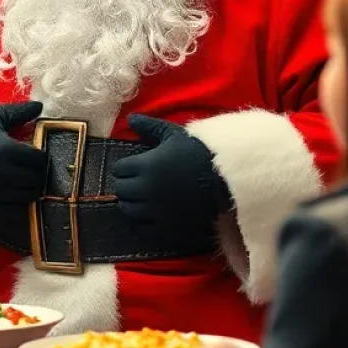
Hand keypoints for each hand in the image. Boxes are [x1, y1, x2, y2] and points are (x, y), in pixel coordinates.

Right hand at [0, 101, 47, 207]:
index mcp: (7, 149)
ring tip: (23, 176)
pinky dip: (17, 197)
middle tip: (31, 166)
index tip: (35, 153)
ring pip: (28, 194)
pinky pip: (14, 205)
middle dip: (37, 172)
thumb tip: (40, 105)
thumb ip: (20, 112)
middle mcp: (3, 172)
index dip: (41, 156)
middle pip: (37, 179)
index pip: (40, 160)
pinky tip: (12, 187)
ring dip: (30, 186)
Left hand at [111, 115, 228, 249]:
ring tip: (144, 198)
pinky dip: (142, 222)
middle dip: (127, 185)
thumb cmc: (200, 153)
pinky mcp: (166, 228)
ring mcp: (155, 211)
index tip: (136, 167)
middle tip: (139, 182)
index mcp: (145, 165)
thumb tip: (130, 117)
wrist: (228, 180)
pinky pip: (142, 229)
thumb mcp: (174, 134)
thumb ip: (149, 127)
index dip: (126, 167)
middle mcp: (145, 190)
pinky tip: (152, 215)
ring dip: (132, 203)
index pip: (119, 169)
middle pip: (121, 190)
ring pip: (128, 210)